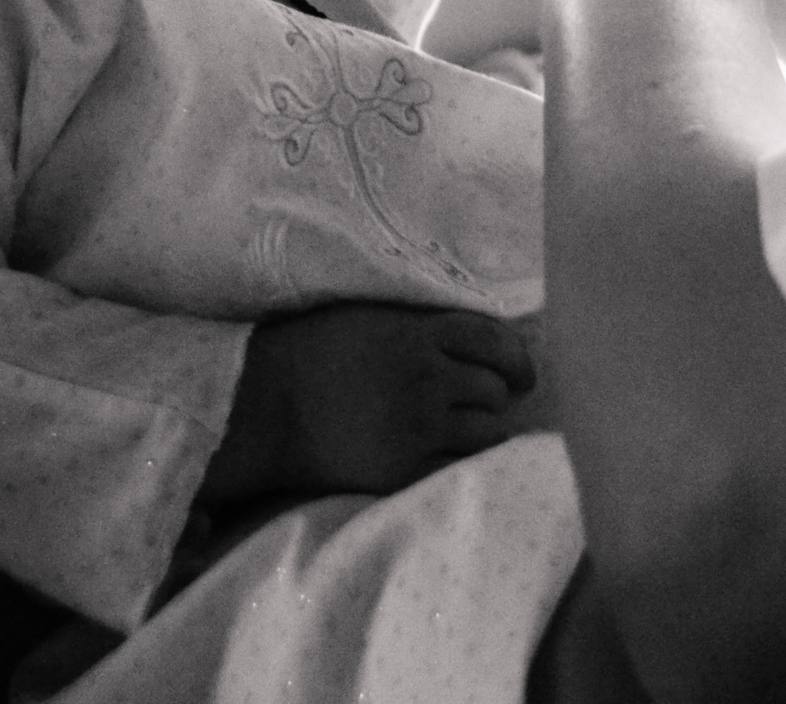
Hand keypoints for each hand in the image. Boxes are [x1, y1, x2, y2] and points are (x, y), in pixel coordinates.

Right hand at [200, 303, 535, 502]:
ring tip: (470, 434)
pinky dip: (463, 463)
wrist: (263, 407)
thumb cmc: (305, 352)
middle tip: (487, 404)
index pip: (493, 339)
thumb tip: (458, 333)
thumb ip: (415, 323)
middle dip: (497, 396)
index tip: (522, 374)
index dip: (516, 358)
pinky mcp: (405, 468)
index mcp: (418, 334)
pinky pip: (458, 468)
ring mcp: (418, 426)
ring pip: (487, 432)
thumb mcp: (365, 317)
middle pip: (494, 389)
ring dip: (486, 431)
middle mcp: (428, 378)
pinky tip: (451, 460)